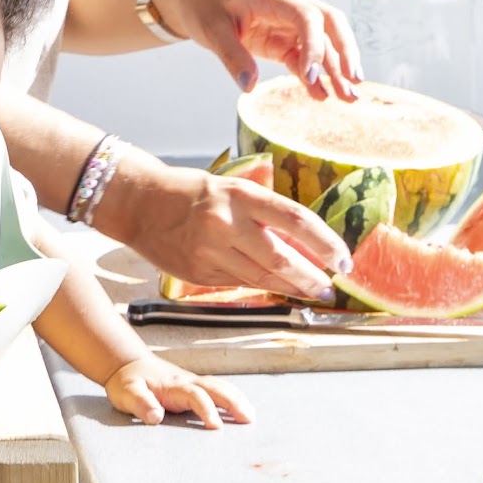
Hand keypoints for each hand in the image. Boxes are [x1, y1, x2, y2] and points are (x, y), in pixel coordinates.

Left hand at [104, 355, 252, 427]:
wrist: (128, 365)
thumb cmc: (127, 382)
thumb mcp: (126, 393)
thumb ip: (140, 403)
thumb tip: (156, 416)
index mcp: (173, 386)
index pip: (194, 396)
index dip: (206, 410)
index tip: (216, 427)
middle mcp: (187, 382)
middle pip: (215, 388)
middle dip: (232, 402)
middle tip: (248, 419)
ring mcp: (193, 383)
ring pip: (219, 387)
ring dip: (237, 399)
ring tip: (251, 416)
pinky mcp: (195, 387)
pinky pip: (218, 390)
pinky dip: (233, 397)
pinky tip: (244, 408)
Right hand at [111, 149, 351, 298]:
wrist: (139, 202)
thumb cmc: (191, 193)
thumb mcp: (230, 190)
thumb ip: (262, 215)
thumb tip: (305, 246)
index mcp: (239, 195)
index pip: (295, 220)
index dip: (325, 242)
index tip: (343, 258)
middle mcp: (225, 223)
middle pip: (280, 258)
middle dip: (311, 277)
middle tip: (330, 287)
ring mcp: (209, 251)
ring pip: (261, 277)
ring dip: (291, 288)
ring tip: (312, 292)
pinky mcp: (197, 272)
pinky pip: (237, 283)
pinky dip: (260, 286)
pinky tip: (276, 288)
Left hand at [152, 0, 361, 99]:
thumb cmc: (203, 5)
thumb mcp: (211, 30)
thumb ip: (232, 56)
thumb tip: (249, 85)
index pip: (308, 16)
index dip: (315, 44)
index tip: (311, 75)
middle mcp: (287, 8)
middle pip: (329, 24)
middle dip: (345, 52)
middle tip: (353, 82)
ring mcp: (287, 25)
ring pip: (322, 44)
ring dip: (335, 69)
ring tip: (346, 97)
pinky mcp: (281, 41)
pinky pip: (303, 58)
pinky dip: (314, 76)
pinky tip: (321, 95)